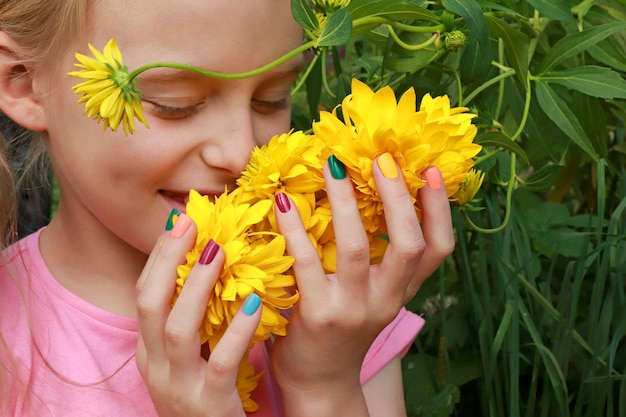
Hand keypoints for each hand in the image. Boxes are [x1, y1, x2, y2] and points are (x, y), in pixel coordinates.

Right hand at [135, 214, 261, 416]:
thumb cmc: (204, 397)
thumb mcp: (187, 360)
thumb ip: (192, 322)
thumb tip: (209, 267)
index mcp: (149, 352)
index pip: (143, 295)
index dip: (159, 257)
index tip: (178, 222)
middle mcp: (156, 367)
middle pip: (150, 304)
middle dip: (167, 260)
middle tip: (190, 223)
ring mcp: (179, 386)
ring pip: (178, 330)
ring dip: (196, 286)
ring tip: (219, 252)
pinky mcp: (209, 404)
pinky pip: (221, 362)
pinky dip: (237, 331)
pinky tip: (254, 304)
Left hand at [270, 156, 453, 414]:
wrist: (320, 383)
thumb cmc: (342, 329)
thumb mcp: (372, 296)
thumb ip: (377, 259)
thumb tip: (365, 195)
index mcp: (402, 291)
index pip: (438, 250)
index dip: (440, 209)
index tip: (431, 171)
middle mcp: (386, 300)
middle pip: (408, 244)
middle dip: (398, 197)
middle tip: (382, 158)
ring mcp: (353, 309)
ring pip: (357, 248)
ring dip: (345, 202)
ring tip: (332, 167)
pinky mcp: (317, 316)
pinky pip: (306, 263)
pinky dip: (295, 228)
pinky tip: (284, 202)